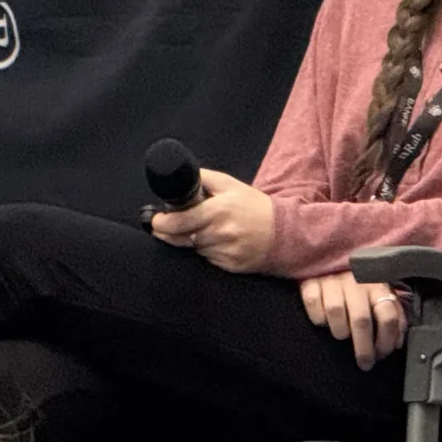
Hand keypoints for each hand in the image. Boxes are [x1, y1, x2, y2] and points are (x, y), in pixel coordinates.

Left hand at [150, 171, 277, 273]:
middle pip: (180, 238)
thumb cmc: (256, 206)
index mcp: (219, 210)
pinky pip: (207, 259)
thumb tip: (182, 176)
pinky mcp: (229, 266)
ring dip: (190, 241)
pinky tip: (217, 243)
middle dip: (168, 233)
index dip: (161, 223)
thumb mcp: (233, 186)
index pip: (179, 221)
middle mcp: (220, 232)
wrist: (285, 232)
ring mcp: (225, 251)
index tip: (155, 220)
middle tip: (164, 228)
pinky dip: (206, 251)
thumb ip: (206, 178)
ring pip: (193, 248)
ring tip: (201, 231)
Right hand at [301, 272, 408, 369]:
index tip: (381, 356)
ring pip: (336, 312)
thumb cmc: (360, 284)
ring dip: (340, 330)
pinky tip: (323, 321)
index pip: (388, 315)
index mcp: (379, 285)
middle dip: (364, 348)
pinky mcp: (310, 281)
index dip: (386, 340)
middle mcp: (357, 282)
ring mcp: (333, 280)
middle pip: (362, 320)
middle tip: (364, 363)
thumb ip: (393, 314)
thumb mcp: (380, 295)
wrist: (331, 262)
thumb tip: (397, 342)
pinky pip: (313, 303)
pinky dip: (318, 317)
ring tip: (342, 335)